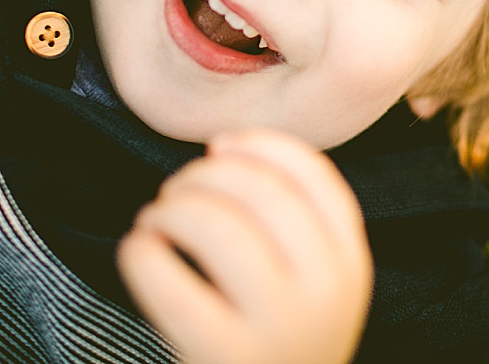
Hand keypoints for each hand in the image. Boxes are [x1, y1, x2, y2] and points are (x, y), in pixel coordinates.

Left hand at [119, 130, 373, 363]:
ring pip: (219, 228)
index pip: (314, 176)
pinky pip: (172, 285)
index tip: (220, 144)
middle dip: (204, 175)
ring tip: (155, 220)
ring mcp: (279, 327)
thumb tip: (223, 147)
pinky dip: (143, 252)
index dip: (260, 145)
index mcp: (350, 263)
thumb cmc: (276, 339)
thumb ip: (290, 221)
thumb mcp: (311, 282)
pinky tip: (138, 250)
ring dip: (173, 208)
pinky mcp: (227, 356)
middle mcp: (325, 291)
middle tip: (175, 189)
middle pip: (261, 192)